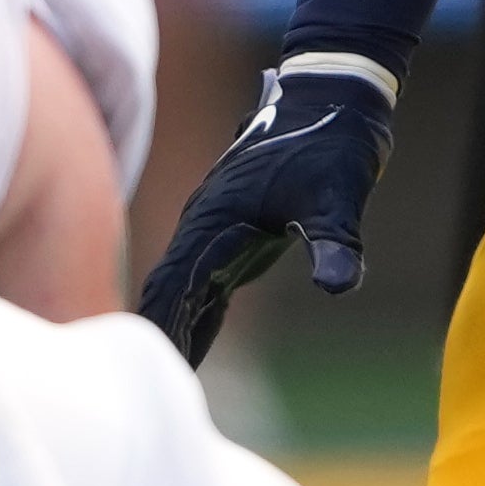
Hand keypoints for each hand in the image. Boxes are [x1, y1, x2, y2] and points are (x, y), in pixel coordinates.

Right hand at [133, 59, 393, 364]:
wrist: (332, 94)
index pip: (175, 282)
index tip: (146, 363)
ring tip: (162, 384)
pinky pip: (204, 285)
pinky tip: (192, 350)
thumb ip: (335, 239)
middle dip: (156, 337)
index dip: (161, 324)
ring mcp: (218, 229)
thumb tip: (338, 285)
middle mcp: (206, 224)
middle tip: (147, 391)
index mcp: (217, 216)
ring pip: (181, 289)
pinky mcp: (236, 234)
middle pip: (168, 291)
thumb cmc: (331, 141)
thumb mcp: (338, 193)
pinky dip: (194, 318)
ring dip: (171, 330)